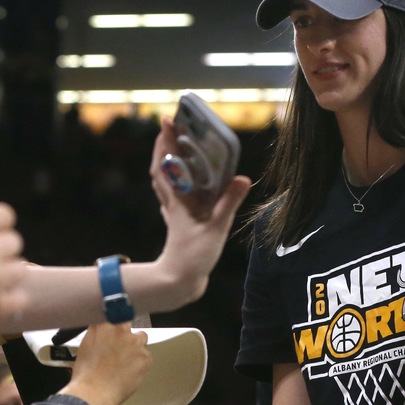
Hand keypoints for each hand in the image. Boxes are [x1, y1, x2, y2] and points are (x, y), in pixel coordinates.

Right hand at [59, 323, 150, 404]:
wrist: (94, 392)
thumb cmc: (86, 372)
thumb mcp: (85, 344)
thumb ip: (97, 331)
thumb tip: (102, 326)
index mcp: (103, 324)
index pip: (113, 310)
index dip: (115, 315)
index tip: (115, 320)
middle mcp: (121, 329)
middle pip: (128, 322)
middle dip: (125, 331)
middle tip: (118, 344)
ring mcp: (135, 342)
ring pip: (141, 337)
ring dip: (136, 345)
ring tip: (126, 359)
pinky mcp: (146, 357)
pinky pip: (147, 356)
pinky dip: (141, 362)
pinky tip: (130, 371)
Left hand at [149, 116, 250, 305]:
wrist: (178, 284)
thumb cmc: (193, 257)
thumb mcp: (215, 228)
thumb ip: (228, 203)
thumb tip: (243, 177)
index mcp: (178, 201)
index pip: (166, 165)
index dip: (165, 142)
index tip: (166, 120)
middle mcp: (172, 204)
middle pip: (161, 170)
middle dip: (163, 147)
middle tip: (170, 127)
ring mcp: (173, 214)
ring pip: (164, 183)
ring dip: (166, 163)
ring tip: (173, 148)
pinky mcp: (178, 224)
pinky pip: (172, 197)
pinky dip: (174, 184)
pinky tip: (181, 184)